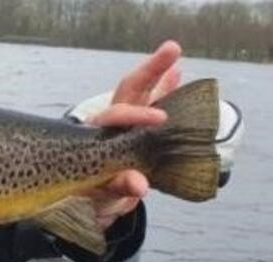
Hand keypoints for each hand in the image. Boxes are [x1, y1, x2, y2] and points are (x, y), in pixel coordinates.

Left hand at [86, 40, 182, 229]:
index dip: (136, 114)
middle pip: (129, 89)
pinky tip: (176, 72)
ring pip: (142, 92)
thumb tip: (140, 186)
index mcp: (97, 135)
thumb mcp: (105, 194)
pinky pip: (154, 105)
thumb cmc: (96, 193)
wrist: (97, 199)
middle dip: (150, 70)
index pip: (116, 113)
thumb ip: (119, 187)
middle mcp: (111, 122)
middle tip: (172, 49)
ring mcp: (127, 123)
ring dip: (159, 72)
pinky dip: (166, 90)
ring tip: (173, 51)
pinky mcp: (140, 129)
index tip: (160, 118)